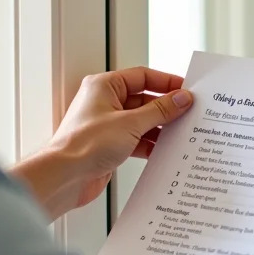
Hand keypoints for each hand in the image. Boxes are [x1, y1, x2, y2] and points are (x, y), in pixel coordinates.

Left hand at [15, 67, 192, 217]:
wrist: (65, 177)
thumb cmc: (84, 145)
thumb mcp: (130, 123)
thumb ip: (159, 110)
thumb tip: (180, 99)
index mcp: (104, 86)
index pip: (142, 76)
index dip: (166, 82)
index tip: (186, 90)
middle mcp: (105, 102)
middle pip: (143, 99)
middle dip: (165, 107)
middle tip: (188, 113)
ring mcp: (107, 124)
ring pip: (142, 120)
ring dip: (159, 127)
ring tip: (180, 132)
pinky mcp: (110, 144)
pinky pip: (136, 138)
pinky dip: (150, 143)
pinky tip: (164, 149)